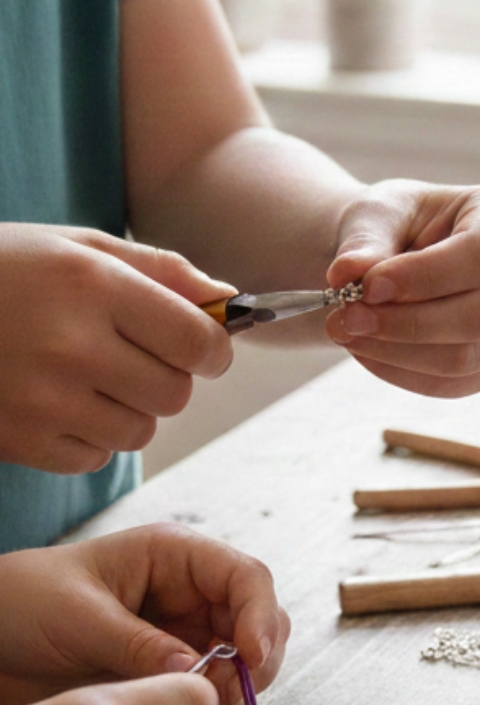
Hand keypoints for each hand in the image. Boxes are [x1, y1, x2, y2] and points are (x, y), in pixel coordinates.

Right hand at [0, 223, 234, 472]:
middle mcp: (72, 345)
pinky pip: (95, 456)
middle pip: (175, 393)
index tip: (199, 346)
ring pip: (140, 431)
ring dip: (128, 409)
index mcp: (92, 285)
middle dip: (166, 378)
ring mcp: (44, 400)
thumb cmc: (2, 271)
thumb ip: (160, 271)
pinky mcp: (22, 440)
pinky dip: (86, 436)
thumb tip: (231, 301)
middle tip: (129, 355)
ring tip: (83, 375)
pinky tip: (53, 401)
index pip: (199, 341)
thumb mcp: (75, 247)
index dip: (211, 348)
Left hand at [0, 525, 289, 704]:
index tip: (251, 657)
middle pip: (260, 624)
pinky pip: (216, 693)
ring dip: (235, 691)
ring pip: (246, 664)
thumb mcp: (77, 617)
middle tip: (222, 695)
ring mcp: (186, 635)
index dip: (260, 616)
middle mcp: (191, 595)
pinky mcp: (174, 674)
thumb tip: (194, 673)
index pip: (247, 577)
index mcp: (174, 558)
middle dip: (254, 662)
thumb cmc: (22, 603)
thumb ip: (138, 644)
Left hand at [324, 180, 479, 396]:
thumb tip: (346, 274)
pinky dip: (403, 374)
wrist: (401, 255)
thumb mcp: (378, 214)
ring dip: (398, 353)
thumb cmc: (399, 225)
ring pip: (466, 358)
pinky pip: (454, 384)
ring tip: (348, 332)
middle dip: (405, 323)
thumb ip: (365, 241)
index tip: (366, 286)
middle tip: (347, 317)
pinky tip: (367, 352)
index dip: (422, 278)